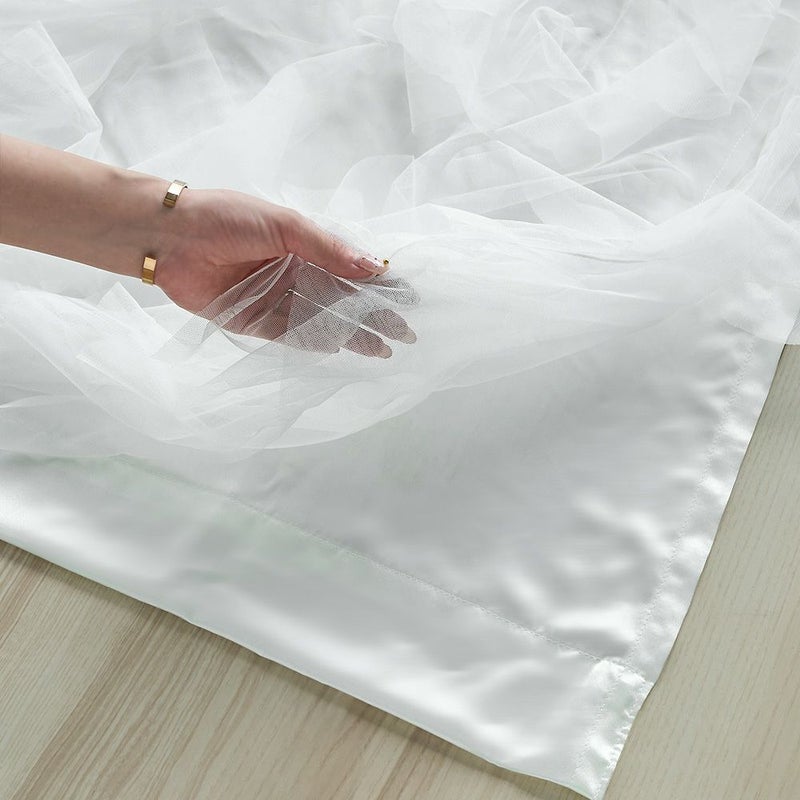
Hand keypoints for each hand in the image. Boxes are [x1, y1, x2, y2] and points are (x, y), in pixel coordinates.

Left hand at [153, 187, 417, 357]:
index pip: (353, 268)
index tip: (410, 298)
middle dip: (374, 316)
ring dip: (351, 335)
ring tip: (381, 350)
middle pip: (343, 300)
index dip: (381, 283)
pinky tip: (341, 349)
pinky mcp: (257, 322)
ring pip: (323, 321)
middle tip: (404, 334)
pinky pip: (292, 336)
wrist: (169, 237)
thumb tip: (374, 266)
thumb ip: (328, 248)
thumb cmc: (227, 218)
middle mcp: (297, 274)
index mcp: (308, 246)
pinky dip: (315, 343)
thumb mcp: (285, 224)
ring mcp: (278, 299)